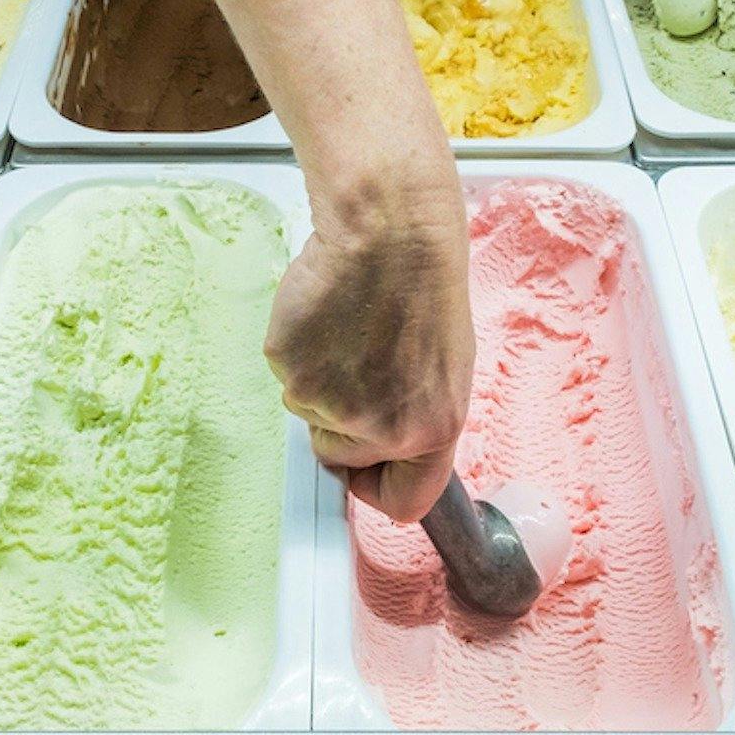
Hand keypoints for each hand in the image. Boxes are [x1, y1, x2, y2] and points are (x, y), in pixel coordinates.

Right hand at [267, 167, 471, 522]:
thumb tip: (389, 450)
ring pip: (311, 413)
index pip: (402, 503)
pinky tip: (327, 318)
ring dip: (323, 381)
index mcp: (431, 432)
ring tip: (351, 331)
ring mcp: (328, 401)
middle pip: (341, 457)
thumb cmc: (424, 289)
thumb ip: (416, 422)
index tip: (370, 469)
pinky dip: (301, 352)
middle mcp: (379, 428)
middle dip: (344, 424)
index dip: (380, 487)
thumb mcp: (446, 372)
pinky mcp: (288, 368)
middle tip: (361, 366)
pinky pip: (287, 377)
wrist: (389, 231)